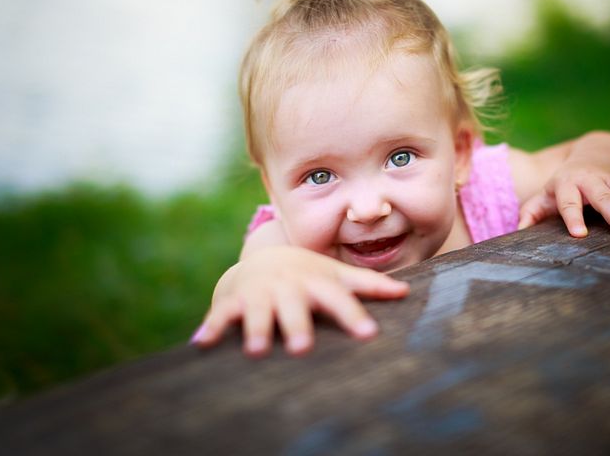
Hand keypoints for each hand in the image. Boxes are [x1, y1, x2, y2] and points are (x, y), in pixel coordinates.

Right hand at [190, 246, 408, 356]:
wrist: (263, 259)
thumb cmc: (308, 275)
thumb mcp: (335, 276)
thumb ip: (368, 285)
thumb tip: (405, 292)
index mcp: (316, 282)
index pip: (338, 298)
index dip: (352, 315)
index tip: (369, 335)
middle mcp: (288, 286)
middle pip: (294, 306)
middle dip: (297, 325)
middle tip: (303, 348)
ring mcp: (260, 293)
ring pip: (259, 311)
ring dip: (258, 328)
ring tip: (258, 350)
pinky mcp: (233, 301)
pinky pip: (221, 315)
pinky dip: (213, 328)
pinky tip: (204, 345)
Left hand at [517, 162, 609, 237]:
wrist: (591, 158)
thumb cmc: (562, 187)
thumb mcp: (543, 196)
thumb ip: (531, 214)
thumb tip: (517, 232)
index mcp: (567, 184)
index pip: (569, 202)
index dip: (573, 218)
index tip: (579, 235)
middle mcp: (591, 180)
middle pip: (603, 197)